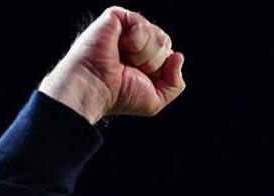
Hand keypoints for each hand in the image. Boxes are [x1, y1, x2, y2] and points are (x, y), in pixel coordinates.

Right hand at [39, 6, 185, 122]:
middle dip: (153, 62)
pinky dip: (134, 41)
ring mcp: (125, 28)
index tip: (139, 78)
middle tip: (130, 69)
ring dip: (143, 54)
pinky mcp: (115, 17)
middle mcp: (135, 42)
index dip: (160, 69)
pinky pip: (142, 25)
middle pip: (165, 42)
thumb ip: (175, 83)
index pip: (168, 53)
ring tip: (122, 59)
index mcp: (143, 58)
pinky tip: (118, 47)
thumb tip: (178, 56)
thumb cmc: (118, 96)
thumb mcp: (155, 99)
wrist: (95, 88)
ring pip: (157, 35)